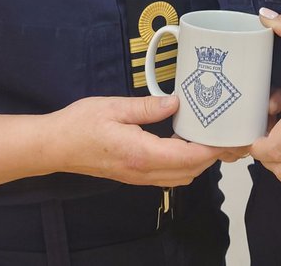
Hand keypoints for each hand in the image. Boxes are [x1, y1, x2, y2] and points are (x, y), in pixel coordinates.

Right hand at [51, 95, 232, 185]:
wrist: (54, 146)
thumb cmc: (79, 124)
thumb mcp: (115, 106)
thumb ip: (149, 107)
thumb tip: (177, 102)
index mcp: (141, 153)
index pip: (188, 157)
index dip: (211, 149)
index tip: (226, 136)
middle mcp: (142, 170)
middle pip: (189, 172)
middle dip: (210, 157)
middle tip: (222, 133)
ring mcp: (137, 176)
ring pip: (180, 178)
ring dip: (197, 162)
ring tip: (206, 137)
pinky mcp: (133, 175)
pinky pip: (166, 176)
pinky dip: (182, 164)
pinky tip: (182, 144)